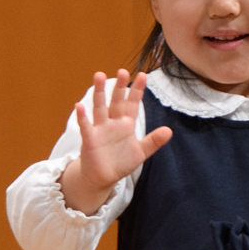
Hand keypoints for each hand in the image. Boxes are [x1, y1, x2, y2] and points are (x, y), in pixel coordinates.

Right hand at [58, 72, 172, 213]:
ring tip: (99, 76)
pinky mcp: (89, 139)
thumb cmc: (120, 163)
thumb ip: (153, 141)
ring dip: (99, 93)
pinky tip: (79, 106)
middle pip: (116, 101)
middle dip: (119, 87)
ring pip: (99, 108)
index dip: (137, 90)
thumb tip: (169, 131)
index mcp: (126, 124)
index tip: (144, 75)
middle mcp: (112, 123)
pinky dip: (82, 117)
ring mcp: (100, 129)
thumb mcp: (140, 152)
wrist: (103, 178)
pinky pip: (85, 126)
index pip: (132, 103)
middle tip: (123, 71)